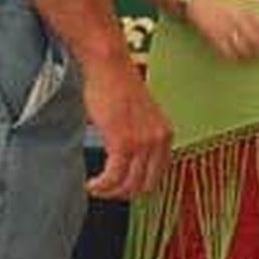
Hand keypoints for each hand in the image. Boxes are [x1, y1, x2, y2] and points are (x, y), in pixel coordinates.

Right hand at [81, 57, 171, 199]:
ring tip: (96, 188)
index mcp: (166, 134)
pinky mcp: (122, 142)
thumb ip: (142, 137)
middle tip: (107, 190)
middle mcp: (158, 140)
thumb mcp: (141, 116)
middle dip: (124, 193)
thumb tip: (130, 164)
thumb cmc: (119, 84)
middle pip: (145, 186)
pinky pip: (113, 177)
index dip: (139, 186)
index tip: (123, 188)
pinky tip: (92, 184)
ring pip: (128, 185)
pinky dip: (101, 186)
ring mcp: (142, 143)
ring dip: (110, 192)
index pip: (158, 176)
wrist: (109, 65)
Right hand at [187, 0, 258, 60]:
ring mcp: (226, 30)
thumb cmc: (220, 1)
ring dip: (251, 56)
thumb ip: (253, 14)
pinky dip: (235, 57)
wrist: (197, 1)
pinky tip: (238, 57)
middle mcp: (238, 20)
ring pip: (244, 49)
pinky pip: (228, 53)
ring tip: (253, 57)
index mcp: (245, 10)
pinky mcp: (215, 38)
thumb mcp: (240, 3)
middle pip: (257, 41)